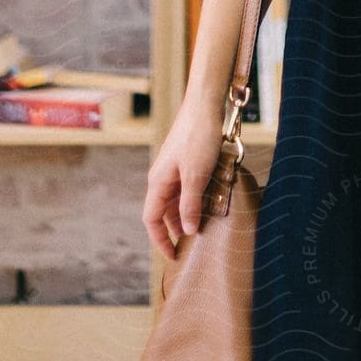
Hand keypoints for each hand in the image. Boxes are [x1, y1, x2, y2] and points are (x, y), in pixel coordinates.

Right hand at [141, 99, 228, 257]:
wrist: (205, 104)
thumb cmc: (198, 137)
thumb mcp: (196, 175)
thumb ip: (190, 204)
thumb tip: (187, 232)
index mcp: (158, 182)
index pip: (151, 219)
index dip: (160, 240)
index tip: (174, 256)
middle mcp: (162, 177)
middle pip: (163, 211)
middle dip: (175, 230)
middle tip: (192, 247)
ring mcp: (174, 168)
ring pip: (176, 200)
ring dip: (186, 214)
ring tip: (202, 229)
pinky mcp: (186, 160)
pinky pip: (186, 187)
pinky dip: (194, 199)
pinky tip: (208, 204)